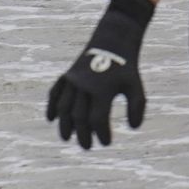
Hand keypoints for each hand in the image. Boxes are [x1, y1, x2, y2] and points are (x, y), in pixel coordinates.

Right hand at [46, 0, 153, 149]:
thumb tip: (134, 128)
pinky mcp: (66, 75)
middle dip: (82, 134)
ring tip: (67, 138)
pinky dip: (52, 106)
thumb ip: (137, 106)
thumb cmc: (126, 66)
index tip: (106, 143)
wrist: (113, 41)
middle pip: (78, 117)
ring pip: (63, 107)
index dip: (102, 133)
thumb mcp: (135, 85)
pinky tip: (51, 119)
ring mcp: (72, 79)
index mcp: (102, 89)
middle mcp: (84, 85)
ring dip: (64, 125)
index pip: (98, 119)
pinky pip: (55, 93)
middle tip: (87, 147)